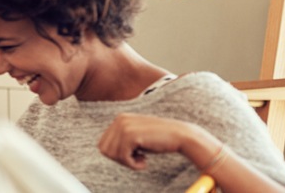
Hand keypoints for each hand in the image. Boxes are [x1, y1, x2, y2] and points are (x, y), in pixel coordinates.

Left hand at [98, 113, 217, 169]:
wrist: (182, 136)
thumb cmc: (160, 140)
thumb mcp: (136, 136)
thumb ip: (120, 139)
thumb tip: (102, 149)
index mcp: (119, 118)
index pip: (103, 144)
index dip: (116, 155)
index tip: (133, 155)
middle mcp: (120, 119)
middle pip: (105, 149)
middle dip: (120, 159)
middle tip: (138, 158)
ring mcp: (124, 126)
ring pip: (112, 154)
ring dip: (127, 162)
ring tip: (142, 158)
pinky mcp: (131, 135)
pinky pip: (123, 158)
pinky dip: (133, 165)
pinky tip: (145, 162)